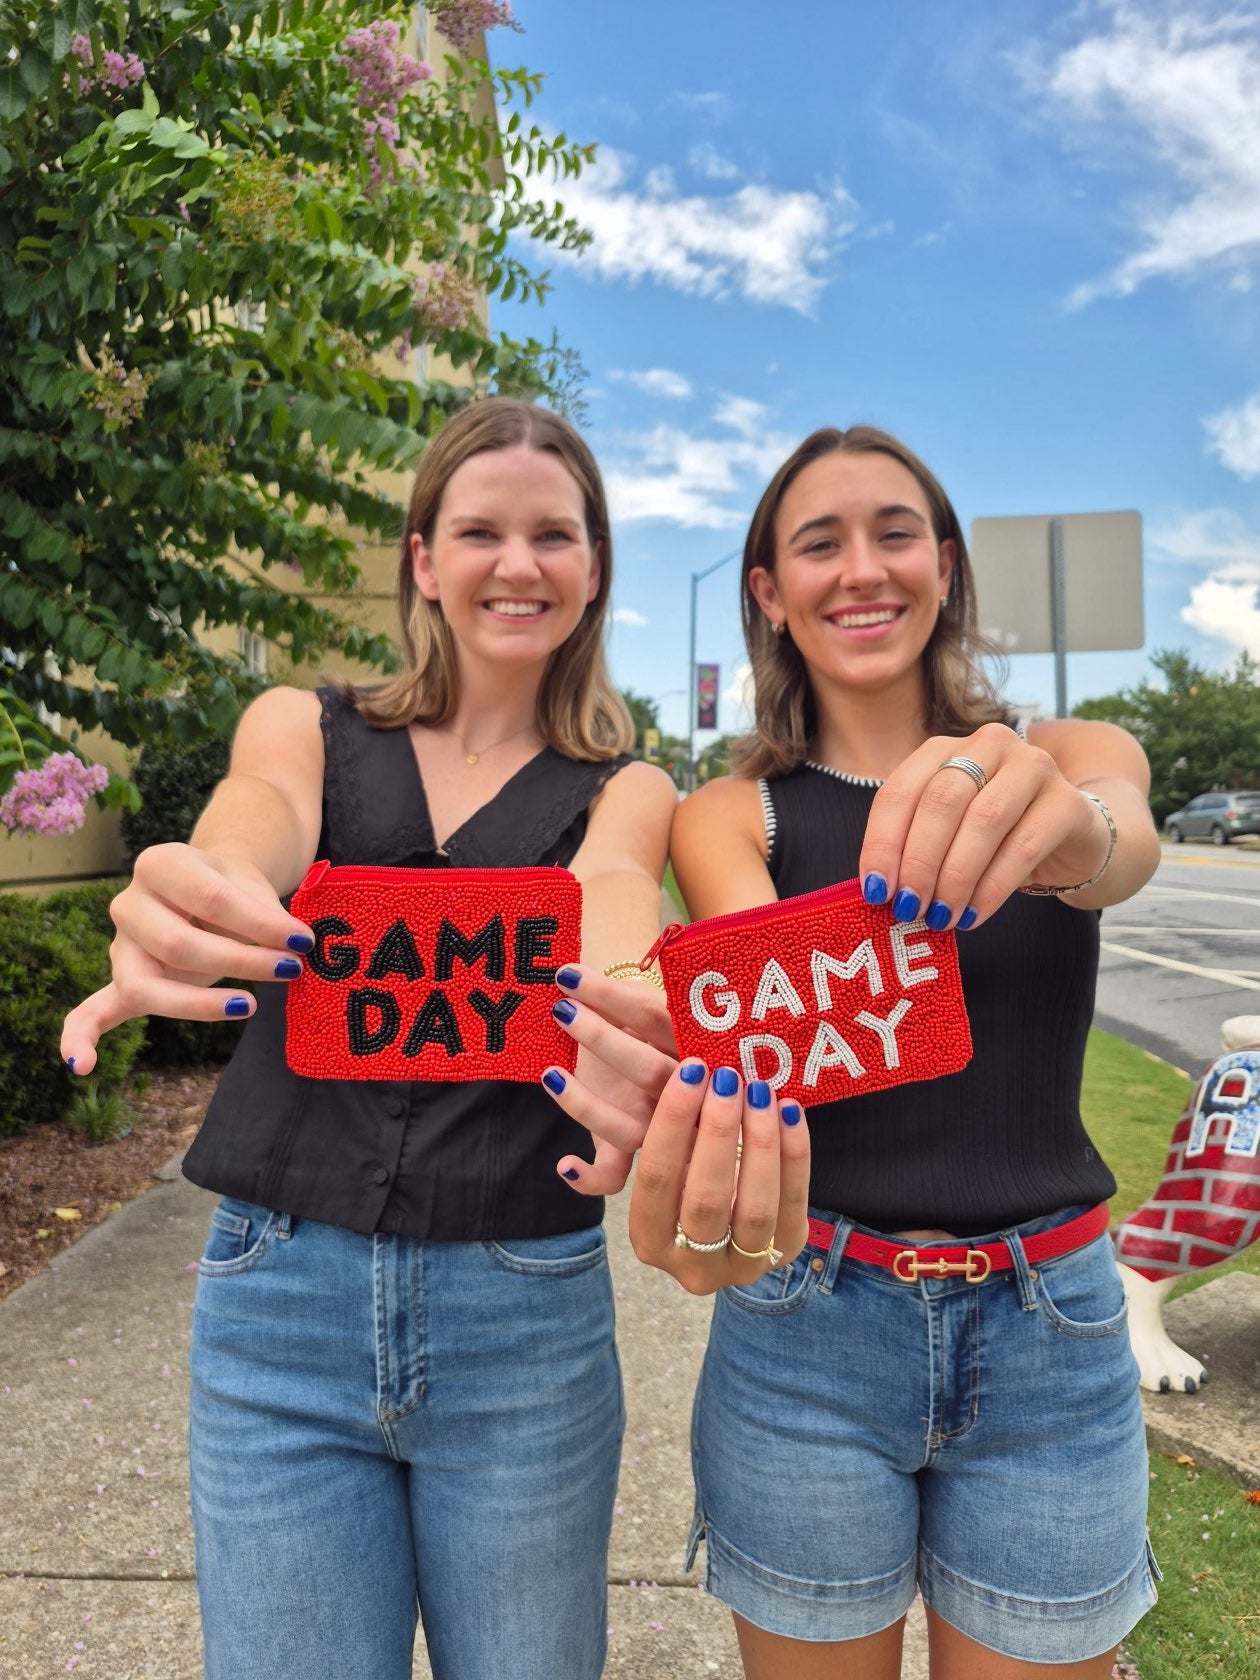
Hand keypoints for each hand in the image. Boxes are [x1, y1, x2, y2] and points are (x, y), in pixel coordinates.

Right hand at [60, 842, 314, 1074]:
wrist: (206, 883)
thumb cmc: (230, 885)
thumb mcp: (250, 885)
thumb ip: (265, 914)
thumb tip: (295, 944)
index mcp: (160, 865)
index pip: (210, 898)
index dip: (259, 923)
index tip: (302, 941)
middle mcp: (130, 904)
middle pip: (178, 944)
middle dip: (240, 961)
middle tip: (290, 970)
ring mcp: (122, 946)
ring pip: (145, 986)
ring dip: (200, 1004)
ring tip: (250, 1005)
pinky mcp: (124, 981)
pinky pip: (93, 1012)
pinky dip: (81, 1038)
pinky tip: (83, 1066)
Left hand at [542, 964, 678, 1191]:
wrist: (666, 1054)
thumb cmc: (651, 1025)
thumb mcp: (648, 1004)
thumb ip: (627, 996)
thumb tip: (573, 979)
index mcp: (695, 1042)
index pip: (657, 1017)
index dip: (612, 996)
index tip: (569, 977)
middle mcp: (688, 1089)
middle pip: (651, 1071)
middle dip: (602, 1040)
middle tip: (562, 1011)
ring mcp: (664, 1125)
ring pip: (632, 1129)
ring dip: (587, 1107)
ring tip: (551, 1075)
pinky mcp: (639, 1151)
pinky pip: (619, 1177)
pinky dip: (591, 1179)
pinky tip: (565, 1164)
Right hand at [628, 1064, 810, 1293]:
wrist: (728, 1224)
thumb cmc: (686, 1177)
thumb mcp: (664, 1160)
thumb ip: (662, 1130)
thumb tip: (683, 1077)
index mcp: (649, 1241)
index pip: (656, 1179)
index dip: (672, 1122)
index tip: (690, 1073)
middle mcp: (693, 1266)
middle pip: (706, 1198)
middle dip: (718, 1131)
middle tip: (728, 1079)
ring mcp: (742, 1267)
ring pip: (756, 1208)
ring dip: (760, 1142)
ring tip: (760, 1092)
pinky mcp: (784, 1252)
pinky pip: (794, 1204)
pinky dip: (795, 1154)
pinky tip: (790, 1112)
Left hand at [858, 722, 1113, 930]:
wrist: (1071, 840)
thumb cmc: (996, 838)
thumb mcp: (948, 834)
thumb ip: (913, 848)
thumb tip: (878, 891)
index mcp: (946, 748)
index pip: (902, 790)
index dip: (883, 842)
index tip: (875, 891)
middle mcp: (989, 745)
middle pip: (943, 800)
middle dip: (919, 861)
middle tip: (908, 907)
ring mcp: (1034, 766)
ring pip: (984, 820)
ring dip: (956, 877)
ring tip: (940, 917)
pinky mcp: (1068, 801)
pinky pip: (1024, 846)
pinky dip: (993, 887)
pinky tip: (974, 915)